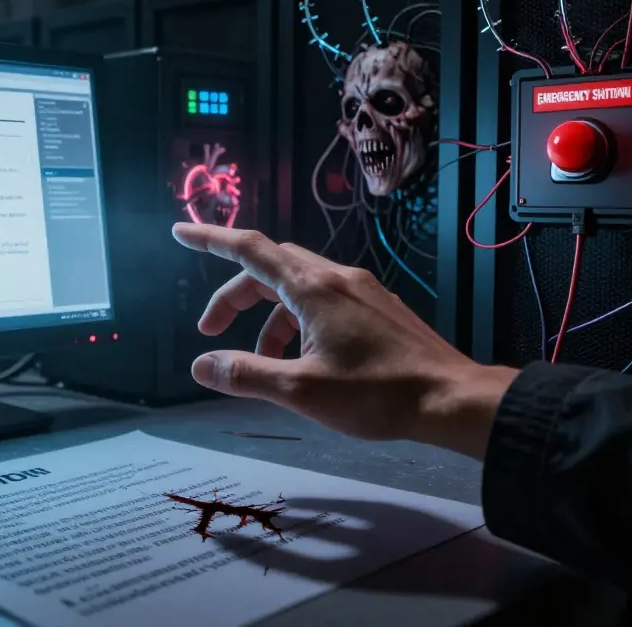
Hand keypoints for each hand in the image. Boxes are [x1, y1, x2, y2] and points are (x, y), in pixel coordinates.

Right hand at [171, 223, 517, 459]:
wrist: (451, 398)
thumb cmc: (377, 394)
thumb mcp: (299, 391)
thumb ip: (245, 374)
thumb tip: (201, 366)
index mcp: (312, 288)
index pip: (248, 250)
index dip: (209, 239)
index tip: (180, 232)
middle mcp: (336, 278)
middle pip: (269, 267)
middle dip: (234, 295)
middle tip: (211, 331)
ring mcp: (360, 291)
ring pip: (296, 288)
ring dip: (267, 318)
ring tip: (263, 364)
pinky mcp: (376, 309)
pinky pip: (323, 301)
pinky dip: (296, 323)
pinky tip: (302, 363)